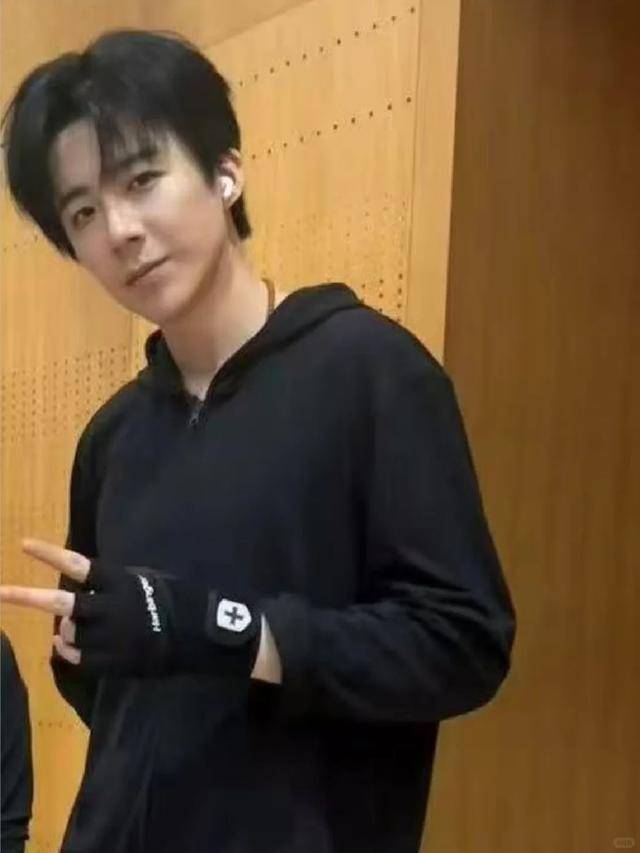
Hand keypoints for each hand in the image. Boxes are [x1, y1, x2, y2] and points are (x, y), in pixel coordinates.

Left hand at [0, 539, 260, 677]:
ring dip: (66, 630)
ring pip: (69, 633)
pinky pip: (78, 658)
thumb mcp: (148, 581)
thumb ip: (114, 586)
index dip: (50, 555)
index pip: (79, 565)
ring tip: (73, 628)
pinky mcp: (114, 662)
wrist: (202, 636)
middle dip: (27, 598)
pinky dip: (70, 651)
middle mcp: (112, 608)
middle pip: (62, 603)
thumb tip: (82, 591)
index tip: (23, 544)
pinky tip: (71, 646)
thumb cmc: (178, 600)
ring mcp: (111, 637)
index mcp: (121, 582)